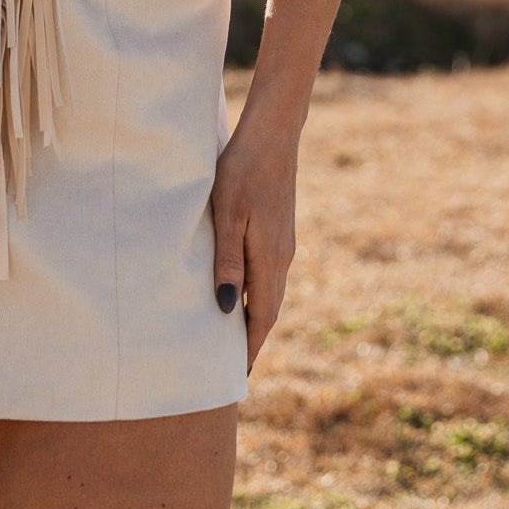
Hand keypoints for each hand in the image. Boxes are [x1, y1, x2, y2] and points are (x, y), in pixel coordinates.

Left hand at [209, 124, 297, 372]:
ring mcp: (284, 242)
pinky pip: (271, 273)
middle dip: (254, 337)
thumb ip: (226, 261)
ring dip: (257, 315)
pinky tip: (244, 290)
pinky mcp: (280, 229)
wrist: (273, 134)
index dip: (250, 345)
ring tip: (237, 336)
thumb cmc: (242, 169)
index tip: (238, 374)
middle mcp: (282, 256)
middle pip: (270, 309)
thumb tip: (224, 309)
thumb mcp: (227, 214)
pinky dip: (259, 292)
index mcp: (270, 258)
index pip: (261, 316)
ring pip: (271, 290)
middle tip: (235, 366)